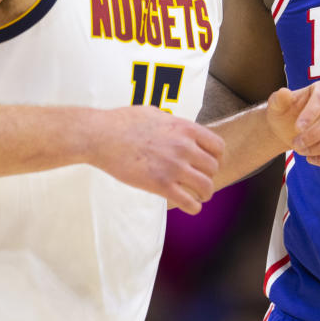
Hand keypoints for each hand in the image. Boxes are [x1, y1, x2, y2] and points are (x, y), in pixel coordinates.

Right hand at [90, 105, 223, 214]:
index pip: (218, 146)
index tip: (210, 162)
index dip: (216, 157)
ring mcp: (174, 167)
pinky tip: (191, 206)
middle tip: (201, 180)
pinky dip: (194, 207)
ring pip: (206, 186)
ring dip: (205, 193)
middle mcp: (184, 147)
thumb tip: (178, 128)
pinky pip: (189, 202)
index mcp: (185, 128)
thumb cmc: (123, 122)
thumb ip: (172, 123)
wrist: (101, 136)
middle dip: (209, 175)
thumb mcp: (155, 113)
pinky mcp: (160, 185)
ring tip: (200, 196)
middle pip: (213, 167)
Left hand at [264, 80, 319, 165]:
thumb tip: (284, 92)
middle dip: (315, 135)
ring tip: (302, 152)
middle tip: (296, 144)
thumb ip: (279, 99)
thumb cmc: (285, 113)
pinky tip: (312, 160)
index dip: (312, 113)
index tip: (297, 128)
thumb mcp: (277, 106)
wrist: (289, 130)